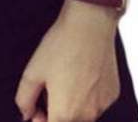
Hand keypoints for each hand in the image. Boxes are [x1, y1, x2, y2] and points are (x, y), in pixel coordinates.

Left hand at [14, 0, 120, 121]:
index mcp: (65, 113)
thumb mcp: (33, 71)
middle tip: (48, 91)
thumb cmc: (61, 46)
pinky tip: (80, 75)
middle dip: (55, 113)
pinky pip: (97, 104)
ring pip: (83, 116)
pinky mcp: (113, 95)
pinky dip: (87, 96)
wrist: (90, 26)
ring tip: (65, 79)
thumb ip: (24, 99)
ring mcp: (103, 106)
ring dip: (71, 106)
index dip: (40, 120)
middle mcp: (87, 115)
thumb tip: (26, 113)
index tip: (35, 108)